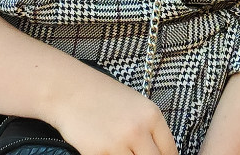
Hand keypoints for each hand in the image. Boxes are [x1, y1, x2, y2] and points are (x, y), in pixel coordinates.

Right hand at [50, 70, 178, 154]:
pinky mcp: (99, 153)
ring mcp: (119, 143)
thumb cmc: (102, 96)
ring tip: (122, 152)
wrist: (70, 90)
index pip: (169, 151)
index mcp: (152, 115)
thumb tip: (158, 150)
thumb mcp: (135, 105)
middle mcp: (139, 129)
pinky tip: (108, 153)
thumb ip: (148, 128)